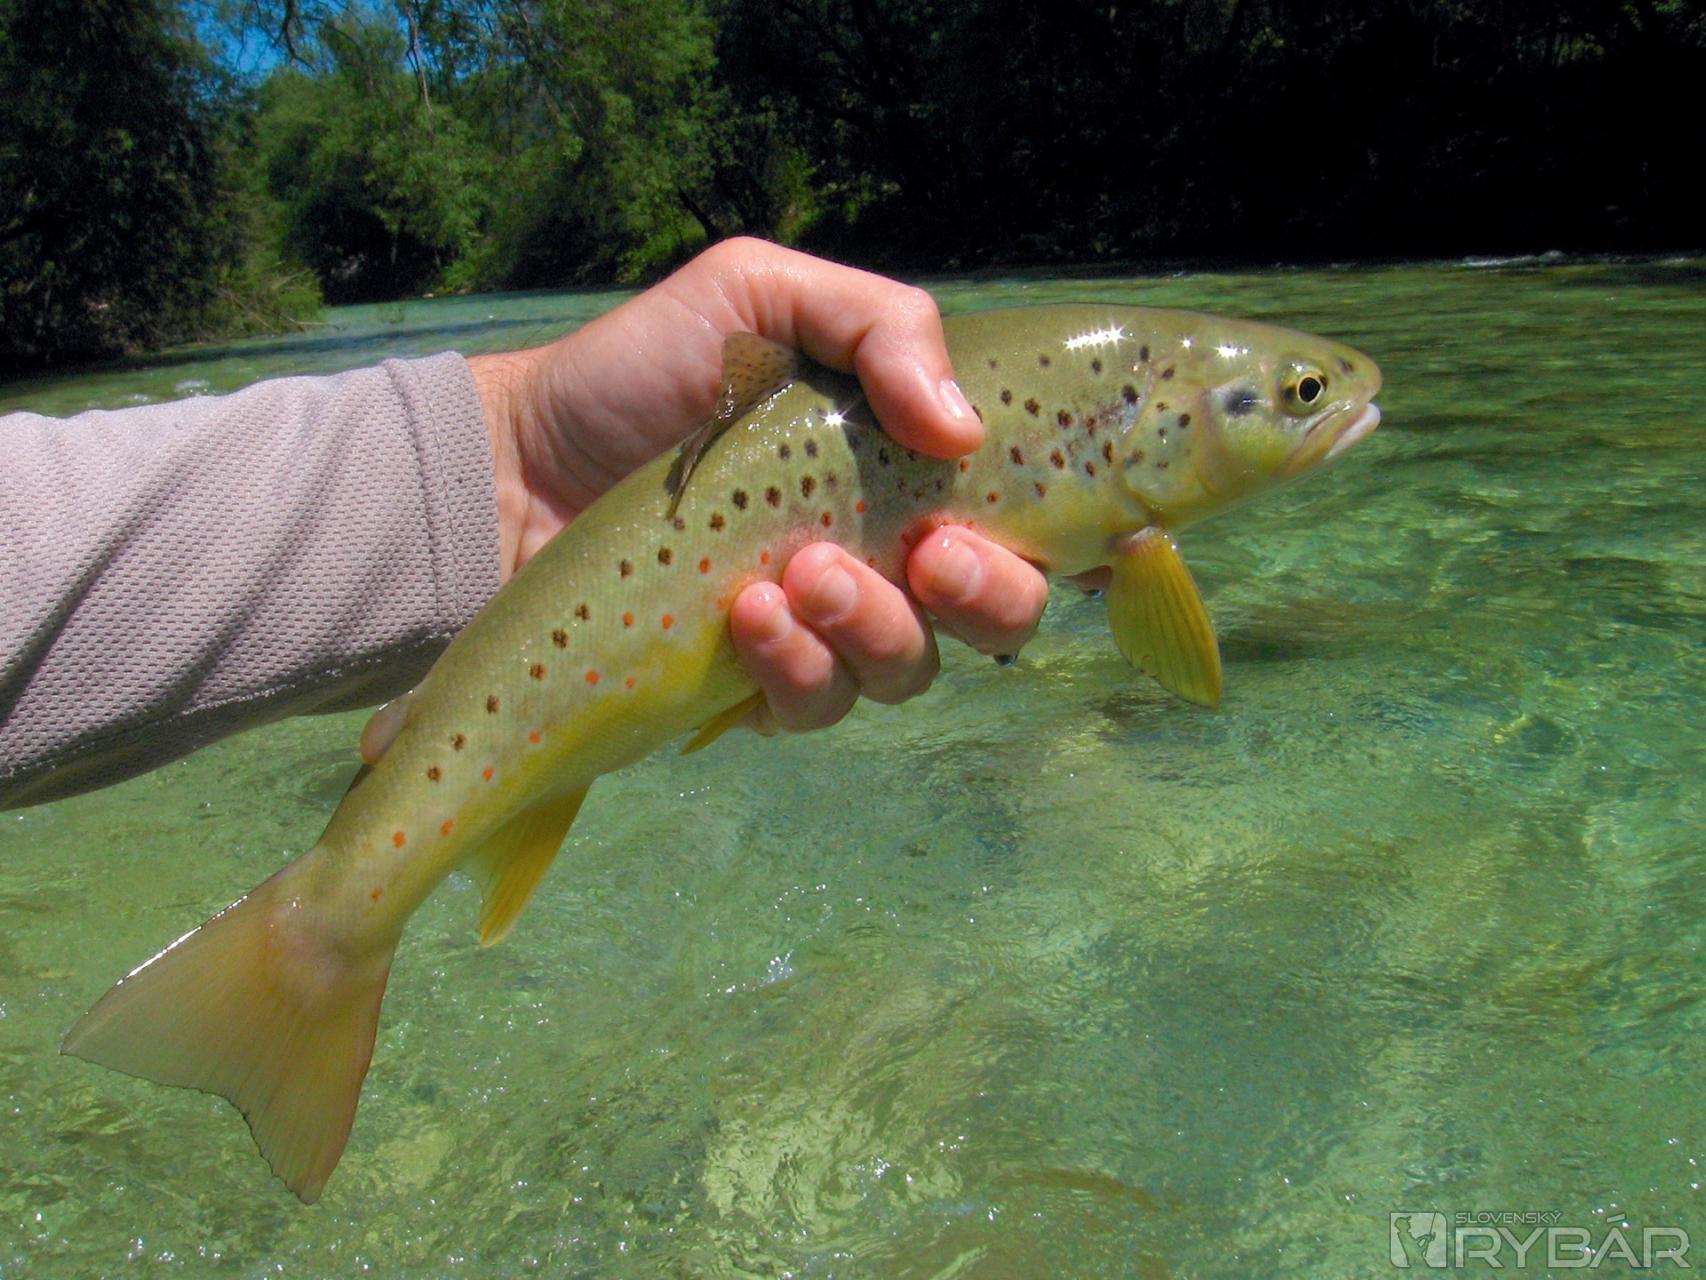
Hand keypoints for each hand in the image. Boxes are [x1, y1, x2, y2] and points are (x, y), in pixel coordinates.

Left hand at [467, 237, 1047, 733]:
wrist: (517, 460)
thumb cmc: (644, 371)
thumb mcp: (761, 296)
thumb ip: (878, 325)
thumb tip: (962, 427)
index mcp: (906, 469)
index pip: (1026, 521)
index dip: (1066, 542)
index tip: (1050, 532)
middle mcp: (885, 556)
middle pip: (999, 616)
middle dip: (986, 597)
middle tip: (928, 556)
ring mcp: (822, 631)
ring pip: (906, 671)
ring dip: (872, 630)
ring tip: (796, 578)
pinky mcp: (753, 688)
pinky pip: (813, 706)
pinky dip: (794, 671)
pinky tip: (744, 616)